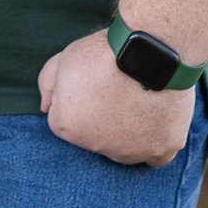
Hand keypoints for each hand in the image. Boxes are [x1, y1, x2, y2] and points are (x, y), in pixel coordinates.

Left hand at [39, 29, 197, 165]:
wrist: (149, 51)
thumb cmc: (104, 53)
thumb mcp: (63, 60)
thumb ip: (48, 86)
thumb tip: (45, 108)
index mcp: (67, 127)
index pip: (65, 120)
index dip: (77, 100)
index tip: (92, 85)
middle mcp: (96, 147)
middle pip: (95, 136)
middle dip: (100, 118)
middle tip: (115, 91)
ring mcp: (130, 152)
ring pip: (124, 148)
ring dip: (128, 132)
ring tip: (137, 100)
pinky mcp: (161, 150)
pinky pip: (155, 156)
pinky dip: (154, 143)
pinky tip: (153, 122)